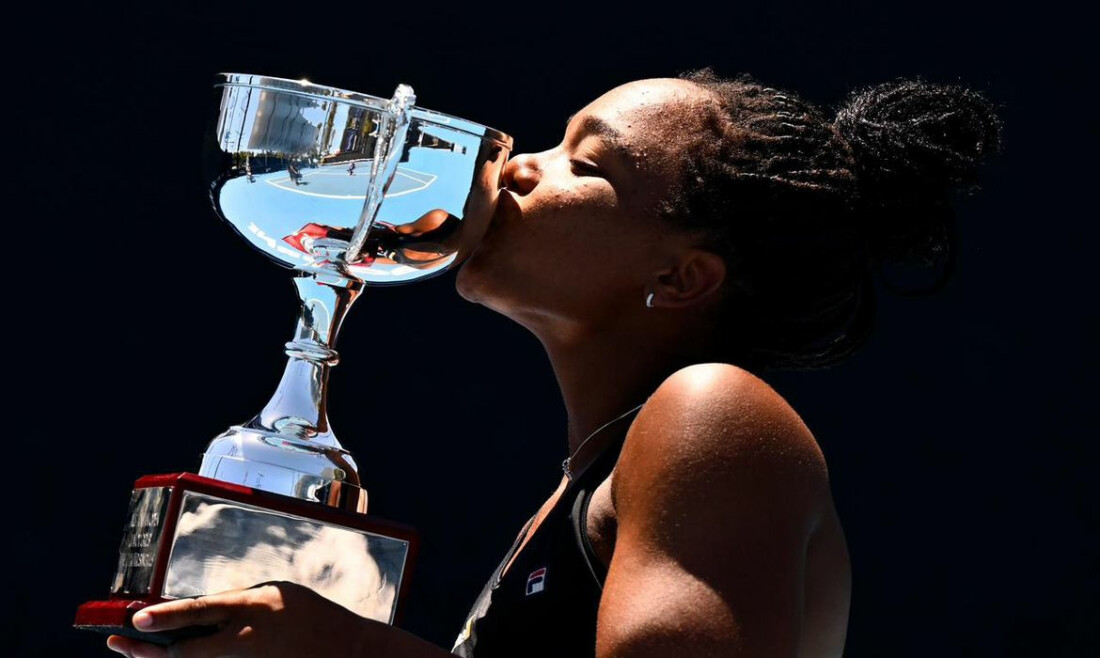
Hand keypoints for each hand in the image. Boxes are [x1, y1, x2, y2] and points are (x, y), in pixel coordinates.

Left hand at [106, 581, 369, 657]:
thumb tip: (204, 609)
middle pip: (185, 651)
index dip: (164, 616)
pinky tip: (175, 657)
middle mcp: (243, 639)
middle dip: (148, 650)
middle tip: (119, 642)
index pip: (199, 611)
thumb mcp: (275, 593)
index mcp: (252, 608)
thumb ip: (238, 601)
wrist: (344, 649)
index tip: (136, 619)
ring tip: (135, 650)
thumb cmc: (310, 615)